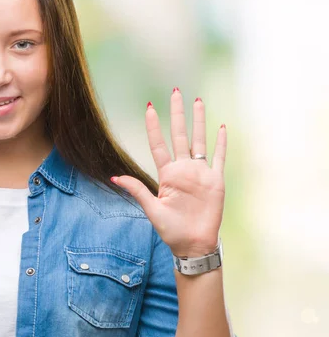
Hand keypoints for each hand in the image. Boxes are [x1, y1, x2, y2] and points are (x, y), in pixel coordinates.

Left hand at [112, 88, 226, 256]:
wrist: (193, 244)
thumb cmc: (170, 230)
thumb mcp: (151, 209)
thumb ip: (137, 190)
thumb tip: (114, 176)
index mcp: (166, 174)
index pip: (158, 144)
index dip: (153, 126)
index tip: (149, 107)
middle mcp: (183, 169)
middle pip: (178, 135)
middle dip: (177, 113)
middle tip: (175, 92)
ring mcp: (200, 173)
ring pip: (199, 140)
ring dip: (198, 121)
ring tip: (197, 100)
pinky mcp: (215, 181)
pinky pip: (219, 158)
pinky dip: (221, 143)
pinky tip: (221, 127)